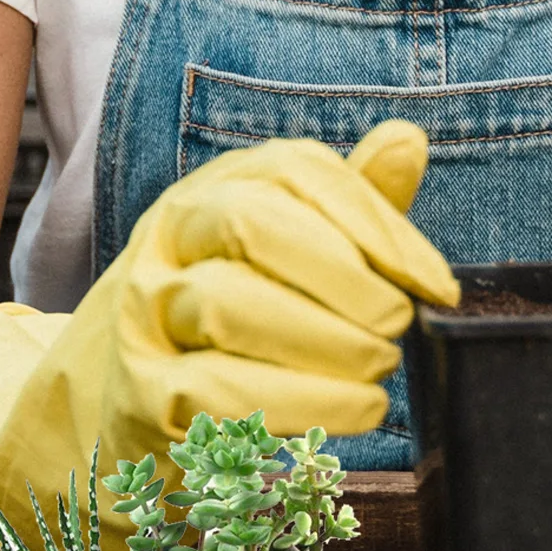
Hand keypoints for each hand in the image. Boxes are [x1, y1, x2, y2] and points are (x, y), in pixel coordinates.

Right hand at [0, 121, 457, 550]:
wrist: (115, 398)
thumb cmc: (236, 310)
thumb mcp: (291, 245)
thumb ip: (351, 203)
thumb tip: (408, 140)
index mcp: (221, 188)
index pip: (300, 174)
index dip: (380, 228)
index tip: (436, 286)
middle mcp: (174, 236)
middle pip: (255, 227)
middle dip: (345, 279)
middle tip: (396, 328)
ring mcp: (146, 312)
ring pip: (230, 305)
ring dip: (325, 344)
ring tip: (378, 374)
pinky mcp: (140, 392)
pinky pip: (212, 391)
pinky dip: (297, 403)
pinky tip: (348, 409)